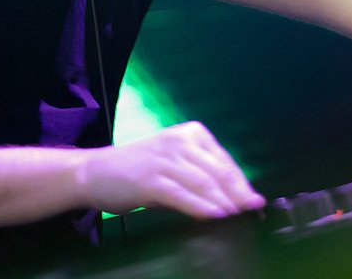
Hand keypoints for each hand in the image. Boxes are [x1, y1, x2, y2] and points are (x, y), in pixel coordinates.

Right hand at [79, 121, 264, 218]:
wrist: (95, 172)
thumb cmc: (138, 170)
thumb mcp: (173, 164)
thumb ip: (201, 175)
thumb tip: (235, 198)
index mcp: (190, 133)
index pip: (224, 161)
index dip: (242, 183)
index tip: (256, 201)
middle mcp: (179, 141)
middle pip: (218, 171)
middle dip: (238, 194)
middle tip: (253, 212)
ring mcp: (164, 159)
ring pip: (204, 183)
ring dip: (224, 203)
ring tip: (238, 217)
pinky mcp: (150, 179)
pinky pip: (182, 195)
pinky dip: (201, 207)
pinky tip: (215, 217)